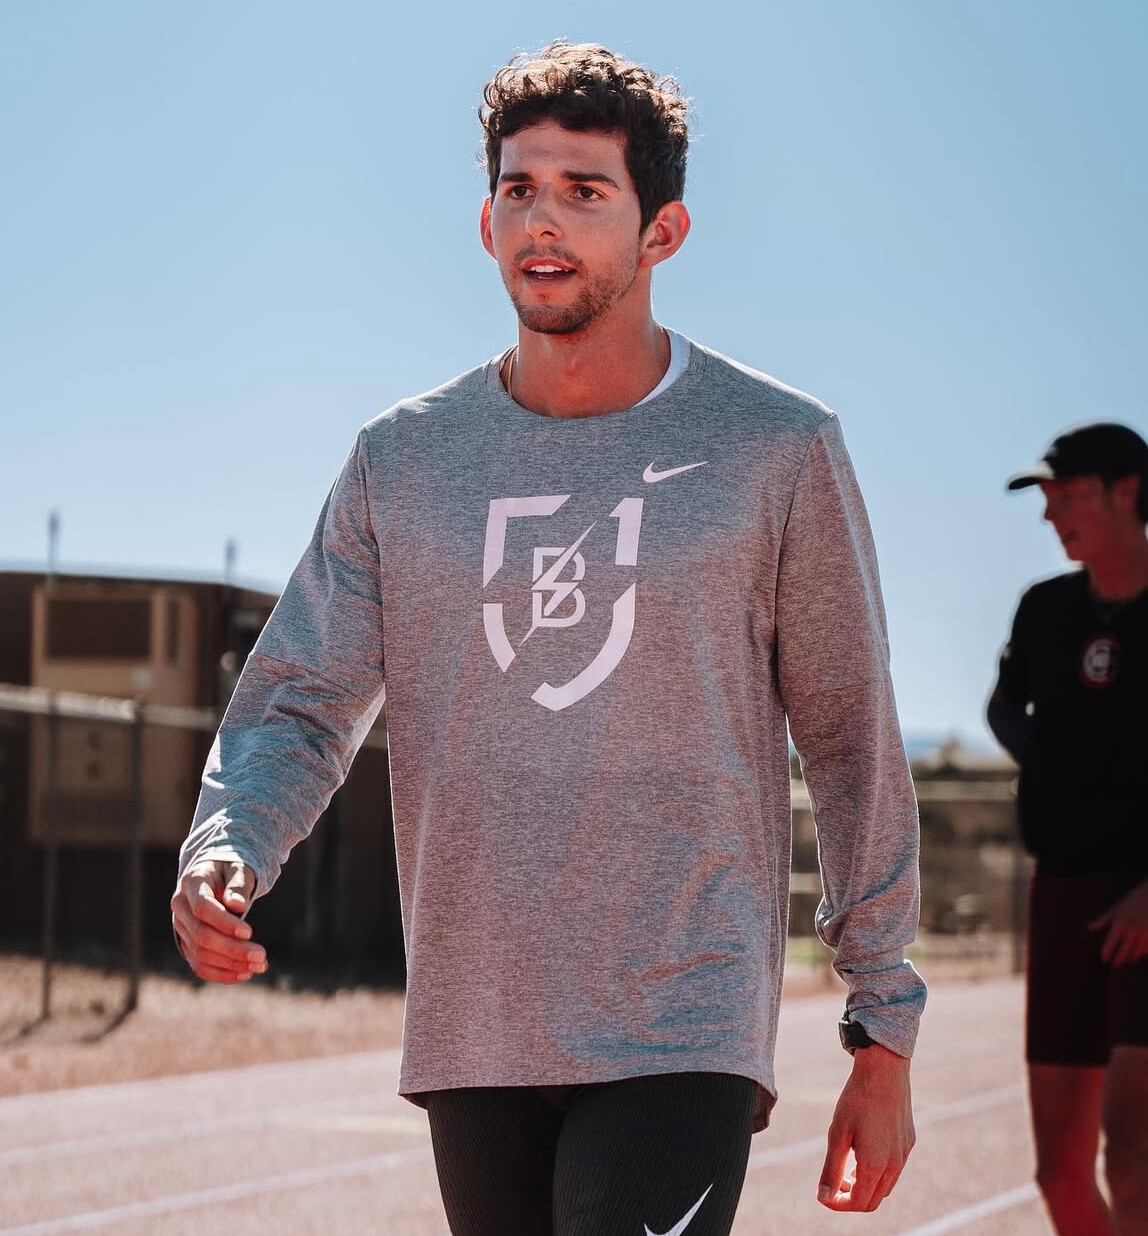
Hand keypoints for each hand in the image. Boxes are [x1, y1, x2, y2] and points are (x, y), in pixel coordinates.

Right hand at [170, 860, 266, 983]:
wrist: (215, 876)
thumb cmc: (230, 870)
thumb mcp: (238, 868)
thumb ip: (238, 884)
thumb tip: (238, 906)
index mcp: (192, 883)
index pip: (202, 908)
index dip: (224, 923)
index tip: (249, 932)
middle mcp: (181, 907)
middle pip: (201, 935)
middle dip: (232, 949)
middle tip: (261, 955)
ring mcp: (181, 928)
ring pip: (200, 954)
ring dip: (231, 964)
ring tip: (260, 966)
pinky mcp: (187, 944)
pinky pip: (200, 965)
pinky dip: (222, 973)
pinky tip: (245, 973)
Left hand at [817, 1044, 913, 1211]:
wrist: (884, 1071)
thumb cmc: (857, 1100)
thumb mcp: (837, 1134)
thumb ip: (831, 1169)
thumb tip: (823, 1197)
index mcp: (875, 1166)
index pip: (858, 1203)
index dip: (839, 1204)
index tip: (824, 1194)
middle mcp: (894, 1165)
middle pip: (873, 1200)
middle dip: (851, 1198)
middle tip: (834, 1183)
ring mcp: (904, 1154)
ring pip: (885, 1187)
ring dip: (865, 1186)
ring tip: (847, 1168)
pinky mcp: (908, 1142)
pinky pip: (894, 1169)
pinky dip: (877, 1172)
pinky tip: (863, 1151)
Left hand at [1091, 880, 1147, 965]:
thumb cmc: (1132, 901)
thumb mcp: (1115, 908)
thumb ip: (1103, 920)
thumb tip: (1090, 928)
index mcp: (1119, 922)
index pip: (1110, 942)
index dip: (1107, 952)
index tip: (1104, 960)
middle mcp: (1131, 929)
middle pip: (1123, 950)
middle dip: (1118, 960)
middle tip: (1114, 966)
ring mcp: (1143, 933)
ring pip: (1137, 952)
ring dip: (1131, 959)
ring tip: (1126, 962)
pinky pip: (1147, 948)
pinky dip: (1142, 954)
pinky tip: (1139, 956)